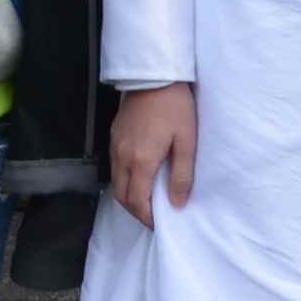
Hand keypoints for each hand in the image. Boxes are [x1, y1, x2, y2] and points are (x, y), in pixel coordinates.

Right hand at [110, 83, 196, 219]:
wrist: (154, 76)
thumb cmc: (175, 107)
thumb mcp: (186, 141)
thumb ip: (182, 175)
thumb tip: (177, 204)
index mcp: (141, 161)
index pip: (137, 202)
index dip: (147, 218)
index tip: (160, 224)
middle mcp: (122, 157)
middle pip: (122, 197)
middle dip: (136, 212)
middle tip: (154, 217)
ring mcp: (115, 146)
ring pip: (116, 183)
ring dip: (129, 197)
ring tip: (148, 200)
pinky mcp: (113, 136)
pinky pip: (114, 167)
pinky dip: (124, 181)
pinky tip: (140, 178)